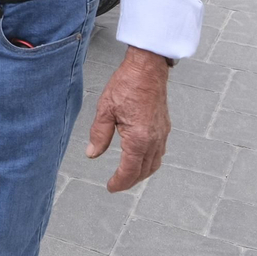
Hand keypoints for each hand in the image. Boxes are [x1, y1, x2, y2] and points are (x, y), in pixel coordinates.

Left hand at [86, 46, 171, 191]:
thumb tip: (91, 153)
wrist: (148, 68)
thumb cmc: (126, 84)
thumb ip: (99, 135)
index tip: (110, 187)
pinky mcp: (164, 127)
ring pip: (155, 163)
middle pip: (144, 171)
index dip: (119, 182)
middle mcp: (154, 139)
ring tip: (127, 175)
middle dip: (130, 181)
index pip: (129, 170)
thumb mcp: (105, 109)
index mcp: (138, 138)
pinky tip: (140, 158)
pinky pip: (160, 152)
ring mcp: (162, 134)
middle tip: (116, 184)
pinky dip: (150, 161)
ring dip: (141, 173)